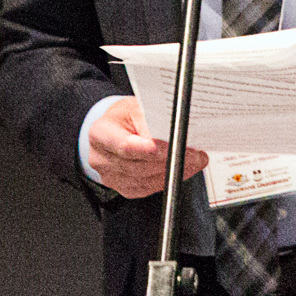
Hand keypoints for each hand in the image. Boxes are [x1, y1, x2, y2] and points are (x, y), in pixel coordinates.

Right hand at [86, 97, 208, 198]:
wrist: (118, 128)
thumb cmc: (126, 116)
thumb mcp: (137, 106)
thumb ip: (152, 119)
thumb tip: (175, 132)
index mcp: (100, 134)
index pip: (124, 146)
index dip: (150, 149)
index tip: (172, 147)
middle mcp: (101, 158)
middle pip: (138, 165)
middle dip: (170, 160)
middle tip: (195, 153)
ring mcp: (111, 177)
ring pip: (147, 180)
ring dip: (174, 171)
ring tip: (194, 159)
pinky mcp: (125, 189)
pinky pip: (150, 188)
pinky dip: (169, 179)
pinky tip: (182, 169)